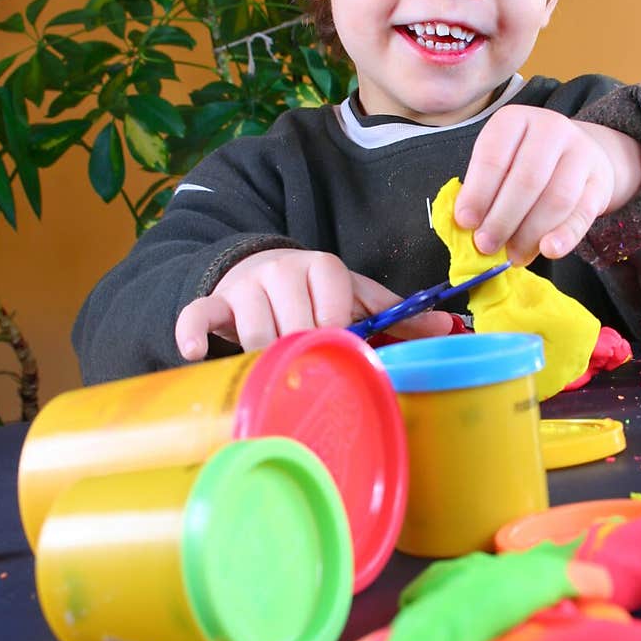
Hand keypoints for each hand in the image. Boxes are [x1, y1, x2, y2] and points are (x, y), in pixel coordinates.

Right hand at [175, 248, 452, 360]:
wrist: (260, 269)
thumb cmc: (316, 293)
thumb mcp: (355, 297)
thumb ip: (396, 314)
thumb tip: (446, 327)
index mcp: (322, 267)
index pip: (333, 301)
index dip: (338, 333)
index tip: (340, 351)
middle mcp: (282, 269)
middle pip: (296, 323)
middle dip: (303, 351)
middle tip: (308, 371)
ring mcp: (246, 286)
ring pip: (255, 329)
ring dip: (265, 357)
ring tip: (274, 372)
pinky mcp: (214, 301)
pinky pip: (197, 315)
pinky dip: (193, 333)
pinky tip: (196, 354)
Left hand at [454, 106, 636, 264]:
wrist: (578, 153)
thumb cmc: (524, 161)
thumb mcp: (499, 162)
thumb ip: (482, 189)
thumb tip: (467, 226)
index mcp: (514, 120)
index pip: (494, 156)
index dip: (478, 193)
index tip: (466, 223)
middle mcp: (551, 128)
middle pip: (526, 180)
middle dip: (502, 219)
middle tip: (486, 246)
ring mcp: (581, 153)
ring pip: (556, 199)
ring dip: (530, 233)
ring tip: (512, 255)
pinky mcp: (600, 181)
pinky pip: (583, 213)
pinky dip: (565, 236)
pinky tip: (548, 251)